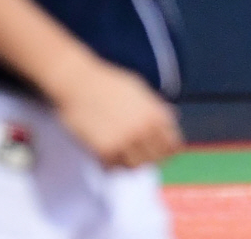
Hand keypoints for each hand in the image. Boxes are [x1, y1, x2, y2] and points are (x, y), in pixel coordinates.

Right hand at [46, 53, 182, 168]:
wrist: (77, 83)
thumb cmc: (106, 83)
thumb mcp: (138, 88)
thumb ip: (155, 106)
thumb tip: (173, 116)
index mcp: (155, 115)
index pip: (172, 146)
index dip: (166, 150)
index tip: (157, 151)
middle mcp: (144, 130)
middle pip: (155, 159)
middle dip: (148, 157)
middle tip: (135, 152)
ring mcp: (125, 142)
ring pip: (135, 167)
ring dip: (129, 161)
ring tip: (119, 151)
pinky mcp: (106, 151)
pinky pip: (114, 168)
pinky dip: (111, 163)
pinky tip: (104, 150)